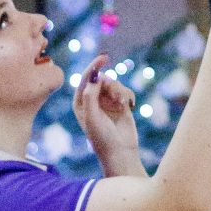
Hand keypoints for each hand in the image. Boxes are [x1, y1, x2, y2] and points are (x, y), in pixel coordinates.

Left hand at [73, 54, 139, 168]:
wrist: (120, 152)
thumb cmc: (101, 137)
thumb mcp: (91, 116)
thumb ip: (90, 95)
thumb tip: (95, 77)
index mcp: (80, 102)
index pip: (85, 79)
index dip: (94, 66)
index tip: (104, 58)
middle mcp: (93, 100)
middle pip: (101, 80)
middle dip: (110, 84)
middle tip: (116, 96)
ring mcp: (107, 102)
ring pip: (114, 84)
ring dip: (119, 91)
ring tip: (122, 104)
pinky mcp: (120, 105)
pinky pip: (124, 91)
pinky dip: (127, 96)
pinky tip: (129, 106)